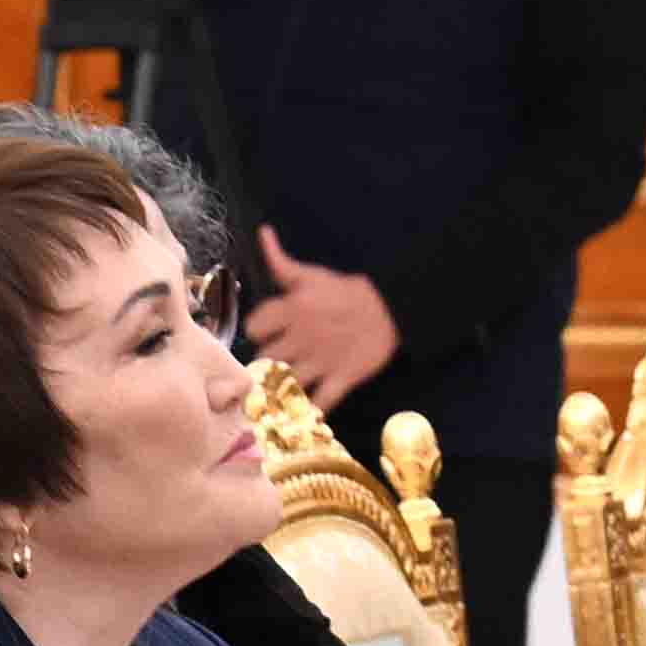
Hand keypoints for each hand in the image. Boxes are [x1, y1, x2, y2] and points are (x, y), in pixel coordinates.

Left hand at [251, 242, 401, 406]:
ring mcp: (321, 360)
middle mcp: (301, 337)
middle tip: (272, 366)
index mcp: (291, 309)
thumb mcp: (312, 274)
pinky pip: (319, 404)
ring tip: (281, 391)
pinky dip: (311, 412)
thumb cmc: (347, 291)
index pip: (254, 327)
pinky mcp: (341, 378)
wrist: (391, 308)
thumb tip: (263, 233)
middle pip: (264, 360)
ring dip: (280, 390)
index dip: (256, 332)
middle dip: (265, 364)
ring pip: (285, 383)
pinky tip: (305, 413)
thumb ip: (281, 260)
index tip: (264, 334)